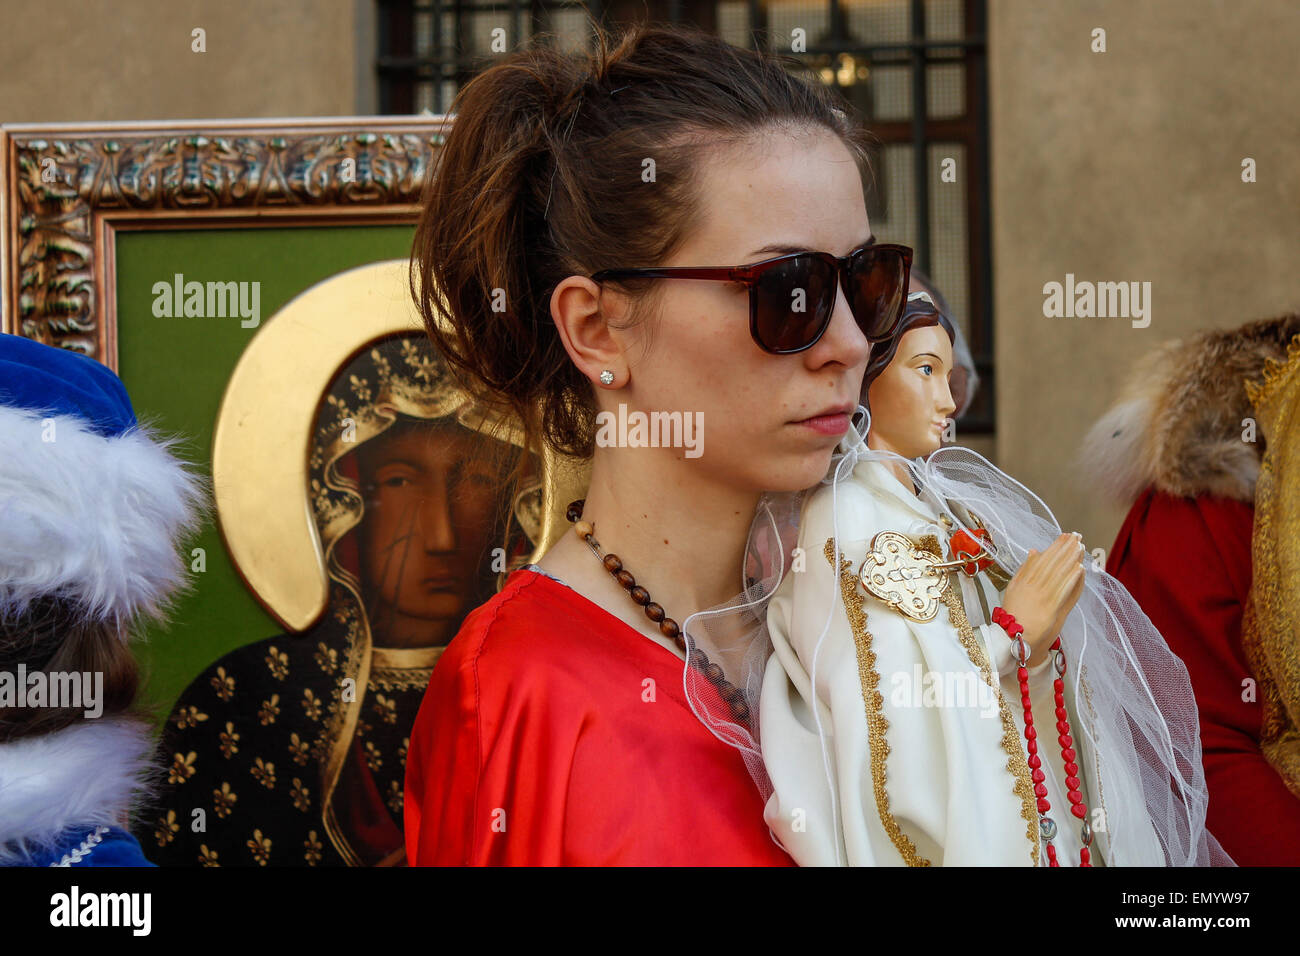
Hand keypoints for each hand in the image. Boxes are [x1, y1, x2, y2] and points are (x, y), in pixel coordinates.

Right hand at [1000, 532, 1086, 664]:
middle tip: (1077, 537)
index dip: (1055, 547)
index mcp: (1023, 580)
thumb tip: (1034, 551)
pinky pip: (1063, 592)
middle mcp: (1032, 587)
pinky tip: (1080, 569)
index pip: (1042, 559)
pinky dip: (1072, 580)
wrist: (1012, 638)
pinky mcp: (1050, 609)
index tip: (1065, 536)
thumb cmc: (1014, 614)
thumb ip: (1025, 570)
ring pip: (1058, 575)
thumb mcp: (1014, 588)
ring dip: (1071, 560)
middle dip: (1065, 549)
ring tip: (1081, 548)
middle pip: (1052, 564)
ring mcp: (1041, 598)